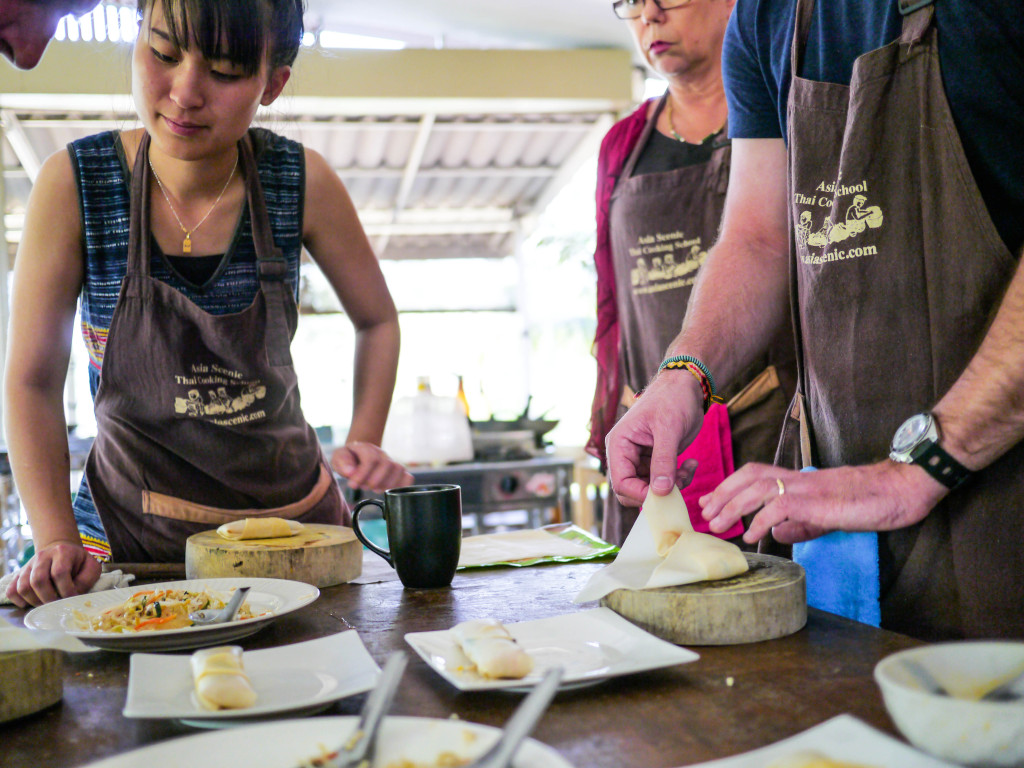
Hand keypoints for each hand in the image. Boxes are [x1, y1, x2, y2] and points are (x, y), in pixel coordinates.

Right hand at [4, 540, 101, 607]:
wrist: (60, 549)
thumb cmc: (78, 562)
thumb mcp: (90, 566)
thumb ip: (86, 580)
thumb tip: (73, 596)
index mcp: (62, 552)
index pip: (59, 573)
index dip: (66, 590)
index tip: (72, 598)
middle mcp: (42, 556)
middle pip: (38, 580)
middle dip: (49, 598)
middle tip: (57, 606)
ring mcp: (28, 565)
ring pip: (23, 587)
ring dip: (34, 601)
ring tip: (46, 605)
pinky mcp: (19, 574)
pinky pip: (11, 590)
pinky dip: (18, 601)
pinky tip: (30, 603)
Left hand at [331, 441, 412, 492]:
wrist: (358, 454)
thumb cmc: (348, 458)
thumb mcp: (338, 457)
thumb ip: (342, 462)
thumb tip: (350, 472)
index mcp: (366, 448)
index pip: (371, 459)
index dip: (363, 474)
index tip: (353, 485)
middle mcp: (381, 453)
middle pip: (387, 464)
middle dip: (375, 480)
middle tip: (365, 487)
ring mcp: (391, 462)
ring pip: (399, 469)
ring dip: (387, 483)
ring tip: (376, 489)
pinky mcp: (396, 472)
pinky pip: (407, 476)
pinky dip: (402, 485)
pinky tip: (391, 491)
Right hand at [605, 372, 704, 506]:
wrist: (686, 387)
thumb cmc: (672, 399)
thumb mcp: (668, 429)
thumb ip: (663, 461)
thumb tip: (660, 492)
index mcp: (619, 444)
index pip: (621, 482)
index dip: (641, 494)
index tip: (665, 494)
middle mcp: (625, 454)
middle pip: (631, 490)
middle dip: (656, 493)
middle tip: (680, 484)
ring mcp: (640, 458)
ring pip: (649, 488)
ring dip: (671, 486)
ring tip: (688, 470)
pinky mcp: (655, 460)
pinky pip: (662, 481)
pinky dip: (678, 479)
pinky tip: (691, 464)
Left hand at [699, 460, 948, 545]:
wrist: (900, 490)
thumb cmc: (869, 502)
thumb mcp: (826, 516)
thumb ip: (799, 523)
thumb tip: (775, 533)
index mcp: (799, 480)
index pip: (755, 474)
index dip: (729, 485)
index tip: (709, 501)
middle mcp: (799, 479)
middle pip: (749, 477)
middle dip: (722, 494)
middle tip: (704, 514)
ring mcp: (808, 488)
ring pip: (758, 488)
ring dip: (733, 506)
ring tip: (718, 526)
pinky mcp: (818, 501)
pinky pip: (781, 507)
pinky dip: (761, 520)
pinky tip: (751, 535)